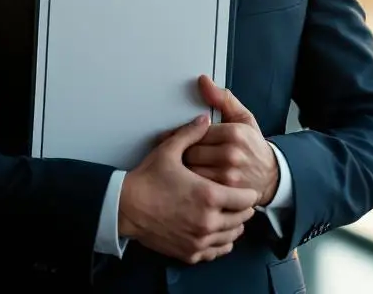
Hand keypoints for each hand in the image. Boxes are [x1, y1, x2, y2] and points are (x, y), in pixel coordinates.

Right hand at [119, 114, 257, 264]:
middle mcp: (209, 222)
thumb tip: (205, 119)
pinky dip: (220, 242)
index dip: (246, 191)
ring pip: (232, 236)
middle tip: (235, 199)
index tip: (242, 187)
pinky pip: (218, 251)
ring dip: (233, 225)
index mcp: (210, 196)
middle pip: (243, 219)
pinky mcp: (191, 253)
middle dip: (242, 208)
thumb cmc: (148, 178)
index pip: (247, 199)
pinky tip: (215, 231)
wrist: (125, 207)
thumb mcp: (169, 150)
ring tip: (227, 214)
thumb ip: (191, 133)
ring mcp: (200, 240)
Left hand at [185, 76, 279, 206]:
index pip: (196, 131)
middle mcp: (232, 154)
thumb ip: (222, 99)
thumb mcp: (243, 118)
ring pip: (191, 170)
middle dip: (179, 151)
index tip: (170, 136)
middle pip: (190, 151)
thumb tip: (203, 81)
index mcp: (234, 133)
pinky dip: (190, 183)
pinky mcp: (225, 194)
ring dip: (181, 168)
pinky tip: (188, 179)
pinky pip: (198, 186)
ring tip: (177, 165)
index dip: (180, 134)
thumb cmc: (253, 145)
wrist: (270, 176)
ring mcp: (228, 176)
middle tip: (172, 151)